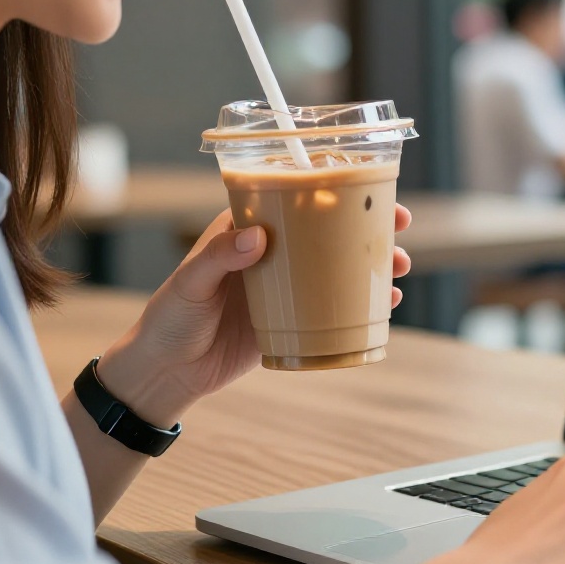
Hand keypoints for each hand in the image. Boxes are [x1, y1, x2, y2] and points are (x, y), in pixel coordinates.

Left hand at [96, 205, 412, 421]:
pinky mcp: (292, 323)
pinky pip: (334, 309)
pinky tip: (386, 306)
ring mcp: (284, 290)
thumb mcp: (190, 284)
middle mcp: (271, 255)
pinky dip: (361, 305)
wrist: (165, 373)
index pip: (294, 200)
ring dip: (371, 266)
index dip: (332, 192)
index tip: (365, 189)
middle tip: (398, 228)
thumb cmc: (168, 320)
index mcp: (244, 232)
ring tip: (399, 270)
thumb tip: (258, 236)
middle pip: (327, 233)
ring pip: (337, 269)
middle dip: (366, 228)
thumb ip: (219, 256)